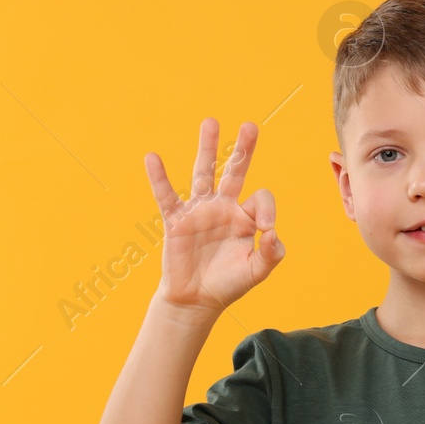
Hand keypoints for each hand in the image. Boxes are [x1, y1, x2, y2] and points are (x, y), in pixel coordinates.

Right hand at [146, 117, 284, 319]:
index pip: (260, 199)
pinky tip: (152, 158)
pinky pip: (166, 195)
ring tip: (211, 122)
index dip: (266, 210)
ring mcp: (199, 210)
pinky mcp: (176, 220)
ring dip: (207, 149)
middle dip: (243, 150)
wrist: (197, 301)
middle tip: (251, 126)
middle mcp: (223, 208)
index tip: (266, 229)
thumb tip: (272, 232)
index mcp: (245, 218)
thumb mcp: (257, 271)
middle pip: (234, 171)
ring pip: (203, 173)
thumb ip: (271, 253)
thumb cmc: (229, 284)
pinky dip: (159, 177)